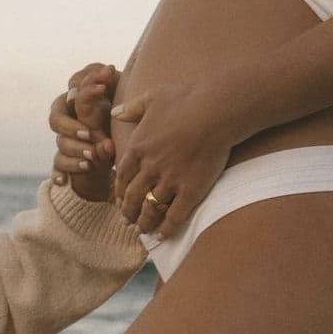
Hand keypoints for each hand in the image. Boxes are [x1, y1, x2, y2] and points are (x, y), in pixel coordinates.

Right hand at [49, 62, 119, 192]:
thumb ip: (111, 81)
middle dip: (72, 127)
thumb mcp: (118, 96)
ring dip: (75, 150)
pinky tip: (63, 182)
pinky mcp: (68, 162)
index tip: (103, 89)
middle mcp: (69, 120)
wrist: (117, 148)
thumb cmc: (119, 115)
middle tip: (89, 134)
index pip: (72, 92)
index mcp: (78, 101)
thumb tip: (107, 69)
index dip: (85, 90)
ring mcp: (66, 141)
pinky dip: (59, 174)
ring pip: (61, 144)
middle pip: (55, 119)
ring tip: (92, 157)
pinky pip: (57, 168)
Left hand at [111, 81, 233, 235]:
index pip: (122, 176)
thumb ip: (132, 107)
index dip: (119, 191)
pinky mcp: (191, 190)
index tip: (120, 200)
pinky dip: (167, 228)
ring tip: (142, 230)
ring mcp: (170, 180)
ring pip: (151, 209)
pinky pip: (175, 215)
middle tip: (127, 220)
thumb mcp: (153, 96)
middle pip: (133, 196)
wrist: (217, 109)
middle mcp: (150, 168)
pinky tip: (163, 236)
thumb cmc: (187, 98)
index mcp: (138, 147)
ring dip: (144, 222)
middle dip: (128, 211)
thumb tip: (116, 112)